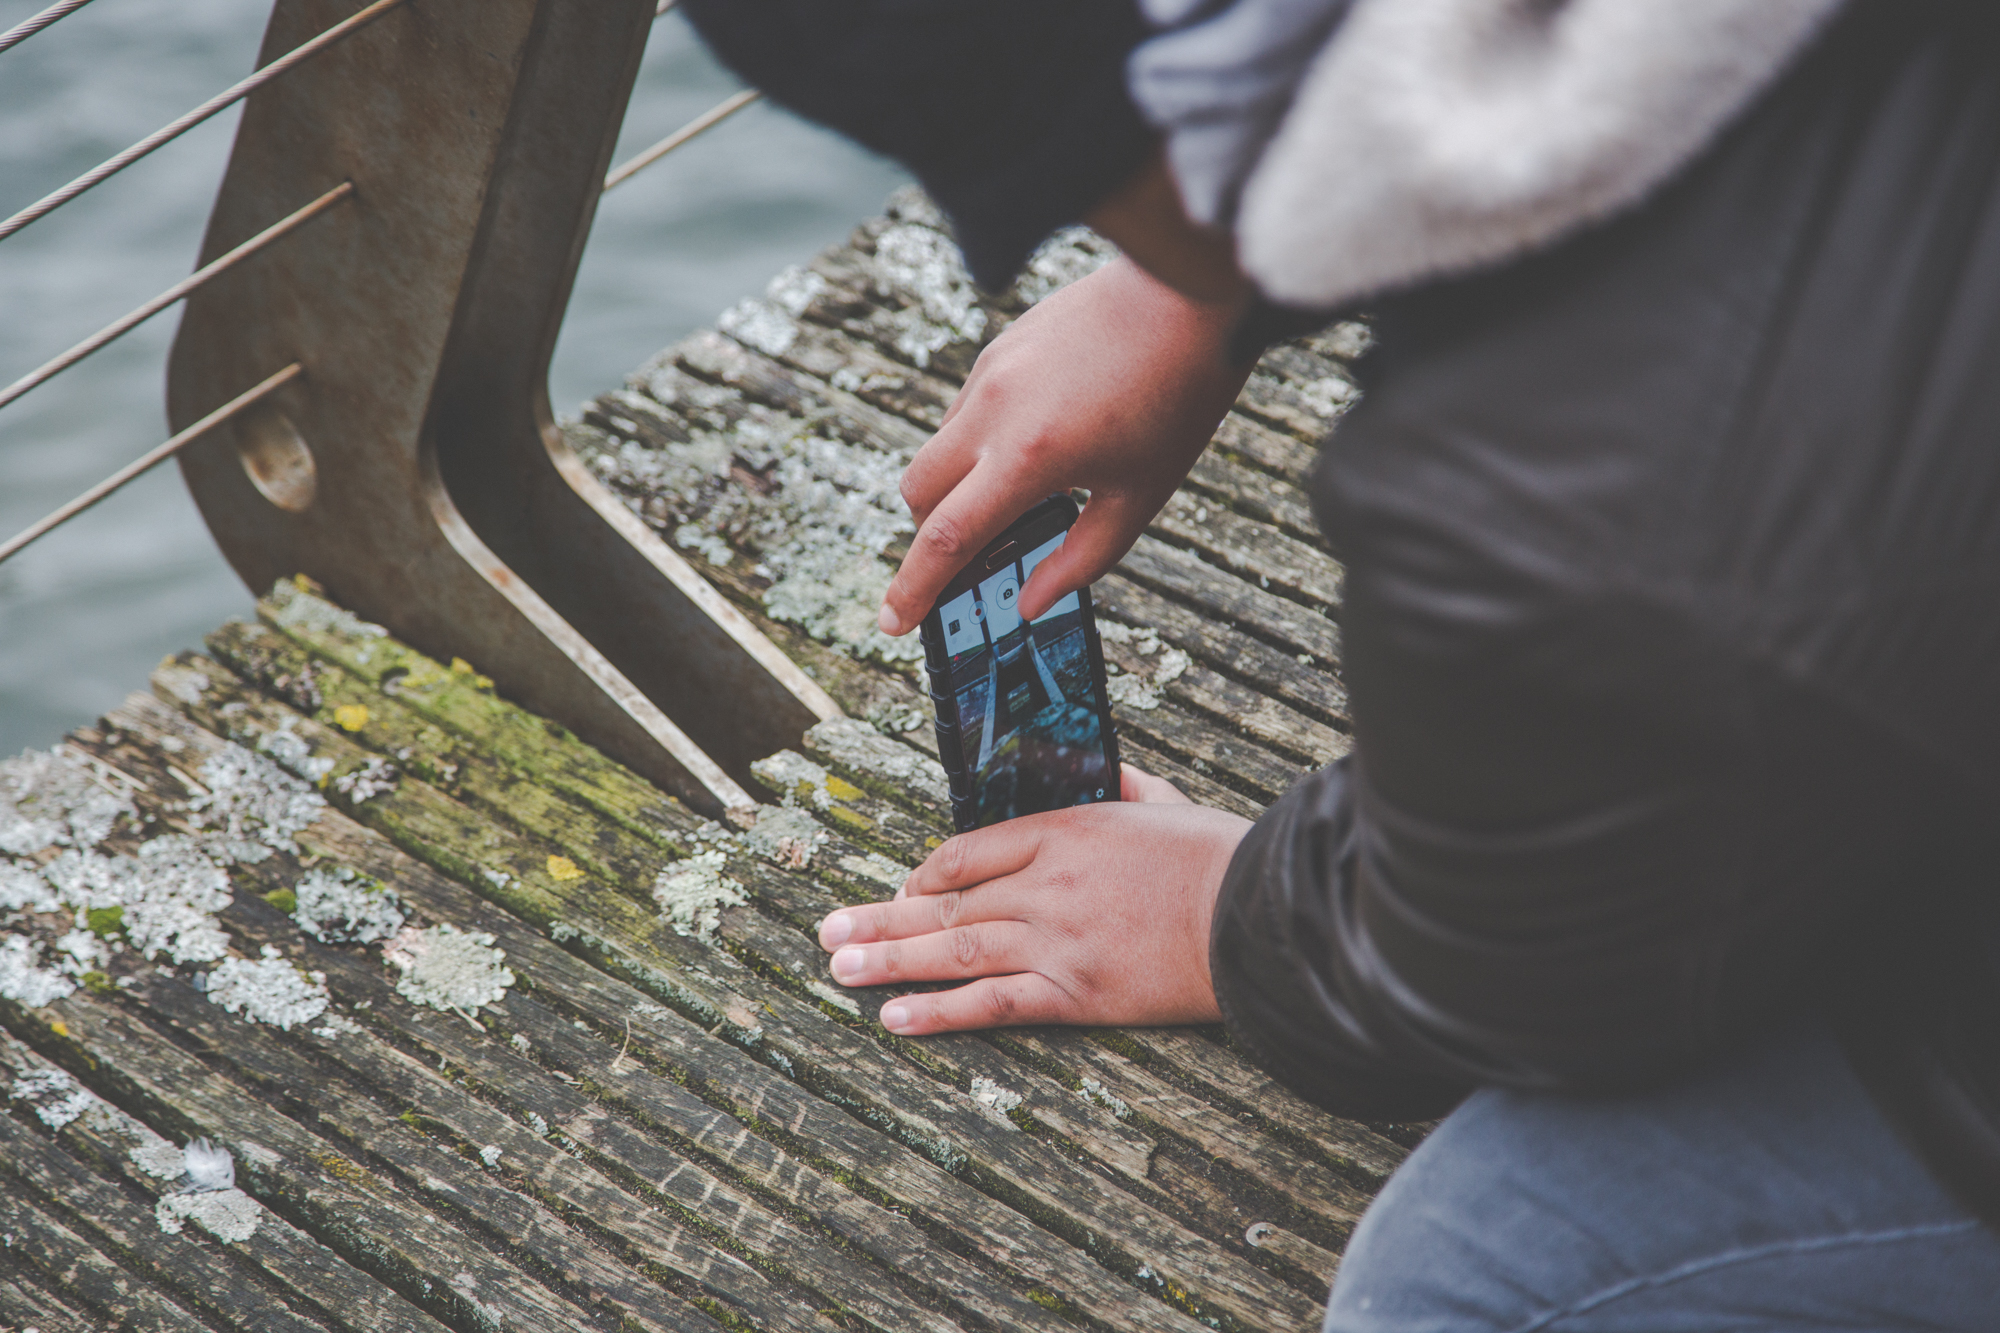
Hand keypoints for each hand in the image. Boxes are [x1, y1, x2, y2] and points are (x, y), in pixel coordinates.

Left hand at [816, 766, 1252, 1033]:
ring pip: (953, 951)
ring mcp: (1056, 941)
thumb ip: (1127, 786)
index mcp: (1063, 831)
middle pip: (945, 904)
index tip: (899, 888)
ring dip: (888, 959)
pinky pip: (993, 1004)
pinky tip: (895, 1015)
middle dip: (880, 917)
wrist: (1258, 913)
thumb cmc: (1218, 856)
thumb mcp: (1165, 803)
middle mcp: (1045, 885)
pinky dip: (940, 1011)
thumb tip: (1114, 767)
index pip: (968, 851)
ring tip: (837, 967)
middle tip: (827, 930)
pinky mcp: (1076, 994)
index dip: (924, 874)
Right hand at [876, 256, 1253, 634]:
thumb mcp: (1139, 497)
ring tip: (1019, 496)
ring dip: (955, 487)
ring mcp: (990, 371)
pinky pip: (964, 411)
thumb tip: (1028, 603)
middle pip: (918, 494)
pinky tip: (1035, 442)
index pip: (947, 538)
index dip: (913, 589)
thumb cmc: (1177, 400)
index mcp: (1030, 456)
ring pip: (937, 449)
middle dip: (929, 536)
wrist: (1188, 297)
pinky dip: (977, 444)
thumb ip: (1080, 560)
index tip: (891, 623)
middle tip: (971, 559)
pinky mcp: (999, 347)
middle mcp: (994, 410)